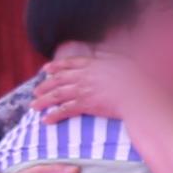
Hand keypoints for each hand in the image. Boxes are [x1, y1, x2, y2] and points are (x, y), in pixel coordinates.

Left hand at [32, 50, 163, 127]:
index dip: (55, 67)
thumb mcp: (125, 61)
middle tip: (35, 92)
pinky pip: (65, 110)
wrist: (139, 94)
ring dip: (43, 101)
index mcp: (94, 64)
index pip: (69, 64)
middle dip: (44, 86)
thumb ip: (110, 56)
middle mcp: (84, 76)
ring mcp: (83, 90)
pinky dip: (54, 116)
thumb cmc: (137, 79)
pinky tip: (46, 121)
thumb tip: (100, 52)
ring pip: (57, 95)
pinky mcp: (85, 104)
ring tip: (34, 107)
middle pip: (58, 80)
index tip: (45, 70)